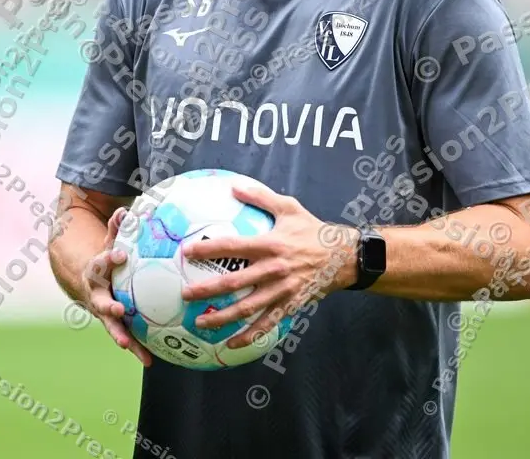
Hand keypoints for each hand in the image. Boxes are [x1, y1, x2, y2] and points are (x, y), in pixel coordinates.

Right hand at [81, 208, 152, 365]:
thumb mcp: (107, 242)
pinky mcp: (114, 325)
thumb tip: (124, 212)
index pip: (101, 263)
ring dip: (119, 335)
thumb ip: (116, 230)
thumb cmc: (105, 260)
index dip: (109, 259)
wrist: (84, 281)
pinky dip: (137, 349)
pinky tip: (150, 360)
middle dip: (108, 306)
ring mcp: (103, 312)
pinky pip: (126, 337)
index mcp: (96, 272)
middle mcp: (96, 294)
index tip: (119, 255)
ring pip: (110, 325)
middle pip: (99, 301)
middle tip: (117, 309)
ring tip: (128, 345)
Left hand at [179, 185, 354, 349]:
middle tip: (185, 294)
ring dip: (222, 317)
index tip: (186, 252)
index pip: (232, 247)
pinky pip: (268, 323)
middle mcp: (273, 269)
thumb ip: (261, 197)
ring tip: (201, 322)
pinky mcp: (291, 305)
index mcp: (270, 244)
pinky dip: (250, 335)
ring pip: (248, 308)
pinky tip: (232, 343)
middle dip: (207, 290)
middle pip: (234, 283)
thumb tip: (234, 186)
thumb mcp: (288, 208)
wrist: (344, 256)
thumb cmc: (313, 230)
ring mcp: (282, 290)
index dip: (208, 249)